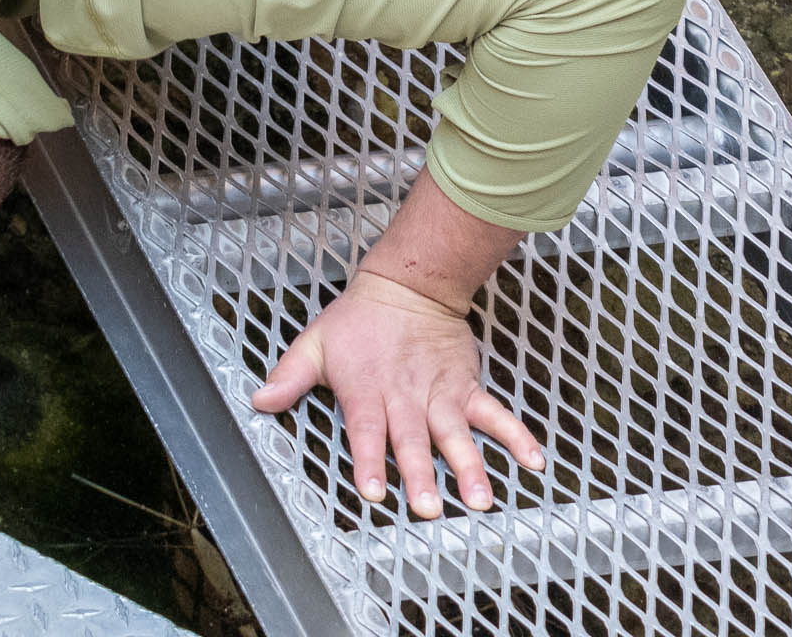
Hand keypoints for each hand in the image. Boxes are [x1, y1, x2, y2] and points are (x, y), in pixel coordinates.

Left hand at [252, 269, 542, 516]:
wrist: (408, 284)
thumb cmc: (358, 320)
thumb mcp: (315, 343)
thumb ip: (290, 376)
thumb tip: (259, 402)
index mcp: (366, 391)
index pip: (365, 431)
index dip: (368, 461)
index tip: (374, 492)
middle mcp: (404, 397)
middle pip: (412, 440)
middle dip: (420, 475)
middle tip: (430, 508)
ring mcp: (438, 394)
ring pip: (454, 434)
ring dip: (469, 466)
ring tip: (481, 499)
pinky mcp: (465, 388)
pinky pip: (494, 413)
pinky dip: (515, 435)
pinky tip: (533, 459)